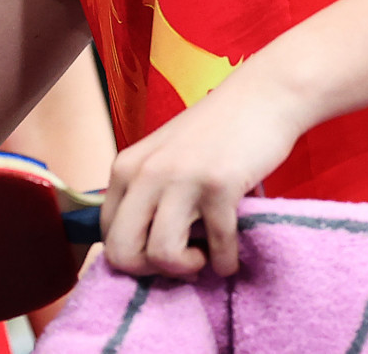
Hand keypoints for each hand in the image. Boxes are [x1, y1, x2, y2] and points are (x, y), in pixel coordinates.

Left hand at [98, 66, 306, 278]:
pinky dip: (226, 262)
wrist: (262, 97)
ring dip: (187, 269)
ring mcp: (180, 179)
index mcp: (126, 168)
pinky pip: (216, 249)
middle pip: (122, 253)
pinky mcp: (218, 186)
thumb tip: (141, 254)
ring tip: (205, 256)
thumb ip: (147, 194)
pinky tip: (232, 253)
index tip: (163, 251)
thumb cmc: (215, 133)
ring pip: (161, 256)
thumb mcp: (164, 158)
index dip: (134, 257)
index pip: (105, 236)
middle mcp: (145, 173)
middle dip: (152, 271)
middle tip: (182, 259)